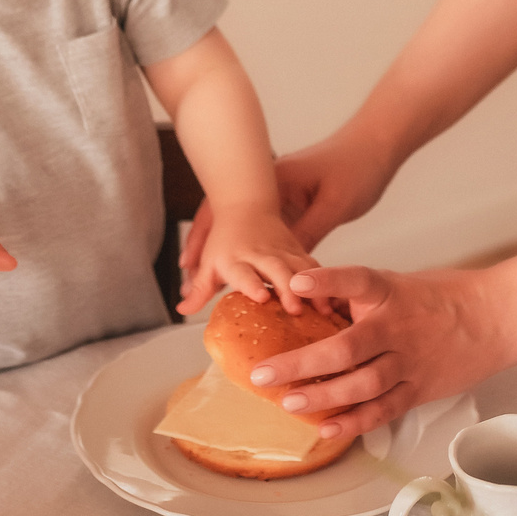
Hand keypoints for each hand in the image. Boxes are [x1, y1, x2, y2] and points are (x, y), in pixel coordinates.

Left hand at [179, 202, 316, 315]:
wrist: (246, 205)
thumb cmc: (225, 241)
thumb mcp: (208, 264)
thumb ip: (198, 289)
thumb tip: (182, 310)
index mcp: (236, 259)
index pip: (243, 272)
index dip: (251, 284)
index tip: (261, 297)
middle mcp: (260, 254)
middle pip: (276, 270)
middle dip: (288, 288)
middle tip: (296, 308)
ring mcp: (282, 251)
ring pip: (300, 267)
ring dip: (313, 288)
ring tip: (324, 310)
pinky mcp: (298, 249)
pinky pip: (313, 266)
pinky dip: (325, 282)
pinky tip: (334, 301)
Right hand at [181, 128, 397, 272]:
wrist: (380, 144)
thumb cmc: (359, 167)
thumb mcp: (334, 204)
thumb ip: (308, 232)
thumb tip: (282, 268)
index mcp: (277, 181)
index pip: (229, 209)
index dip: (206, 236)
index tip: (190, 263)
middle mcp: (275, 187)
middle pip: (229, 219)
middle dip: (208, 247)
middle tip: (190, 279)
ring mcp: (284, 195)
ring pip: (247, 228)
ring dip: (228, 251)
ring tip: (207, 279)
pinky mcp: (297, 203)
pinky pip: (270, 230)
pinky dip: (256, 250)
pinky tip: (251, 272)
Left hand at [239, 264, 516, 441]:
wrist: (495, 317)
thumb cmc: (442, 297)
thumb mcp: (399, 283)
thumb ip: (358, 296)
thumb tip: (309, 301)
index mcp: (391, 292)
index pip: (357, 281)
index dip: (326, 282)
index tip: (295, 283)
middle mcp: (398, 328)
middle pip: (348, 348)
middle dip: (302, 362)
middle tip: (263, 373)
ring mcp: (410, 363)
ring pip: (363, 385)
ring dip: (323, 397)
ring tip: (289, 402)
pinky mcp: (419, 389)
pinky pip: (384, 410)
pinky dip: (355, 422)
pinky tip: (327, 428)